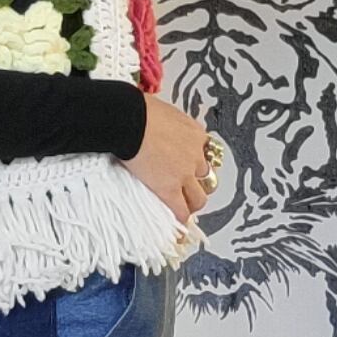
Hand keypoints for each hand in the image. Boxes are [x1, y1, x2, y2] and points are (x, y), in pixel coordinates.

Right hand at [126, 96, 211, 222]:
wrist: (129, 120)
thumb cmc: (138, 110)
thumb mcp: (163, 111)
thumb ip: (168, 123)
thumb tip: (157, 121)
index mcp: (195, 133)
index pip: (204, 153)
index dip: (196, 164)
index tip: (190, 169)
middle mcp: (195, 154)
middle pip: (206, 177)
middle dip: (198, 185)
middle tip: (189, 191)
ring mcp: (184, 174)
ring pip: (198, 197)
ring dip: (192, 204)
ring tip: (184, 209)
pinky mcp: (170, 189)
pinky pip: (181, 211)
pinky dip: (181, 220)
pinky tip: (177, 226)